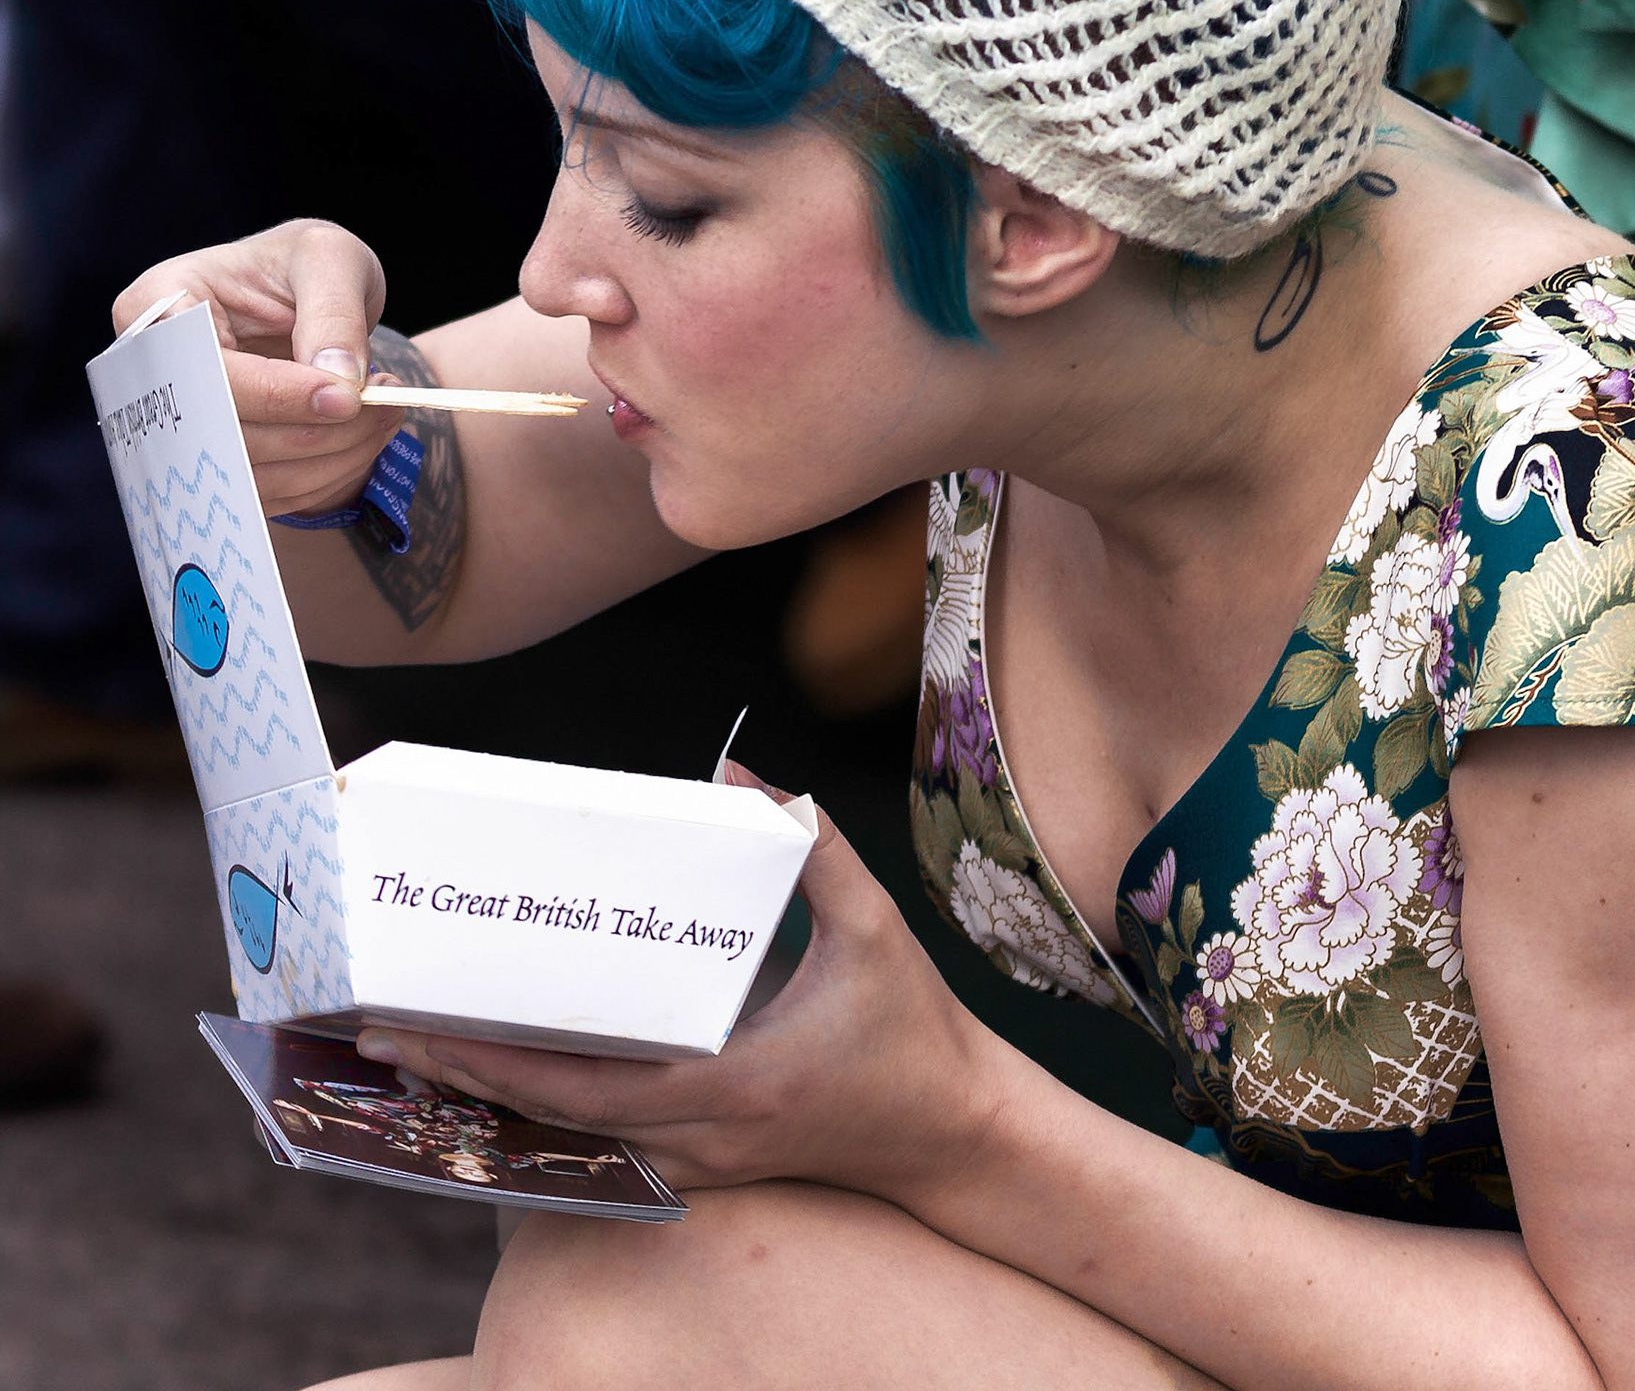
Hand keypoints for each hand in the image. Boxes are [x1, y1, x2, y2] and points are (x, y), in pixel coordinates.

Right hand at [112, 220, 404, 516]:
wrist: (308, 295)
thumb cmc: (309, 265)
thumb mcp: (331, 258)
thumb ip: (334, 312)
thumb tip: (336, 382)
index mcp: (160, 301)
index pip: (204, 369)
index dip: (275, 394)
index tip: (345, 397)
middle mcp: (153, 370)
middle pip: (222, 432)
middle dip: (313, 431)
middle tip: (384, 408)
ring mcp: (178, 422)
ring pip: (247, 474)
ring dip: (330, 458)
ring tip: (385, 416)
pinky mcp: (215, 457)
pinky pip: (267, 494)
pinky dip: (326, 476)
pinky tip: (365, 439)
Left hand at [356, 768, 1017, 1203]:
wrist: (948, 1129)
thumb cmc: (911, 1025)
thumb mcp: (874, 928)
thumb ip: (816, 849)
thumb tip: (742, 777)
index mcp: (734, 1085)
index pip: (587, 1085)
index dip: (497, 1061)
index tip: (424, 1028)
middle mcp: (703, 1138)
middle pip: (553, 1119)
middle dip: (461, 1076)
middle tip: (379, 1034)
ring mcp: (700, 1162)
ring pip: (571, 1139)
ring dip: (493, 1097)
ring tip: (420, 1049)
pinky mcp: (704, 1164)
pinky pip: (605, 1142)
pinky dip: (546, 1111)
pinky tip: (502, 1076)